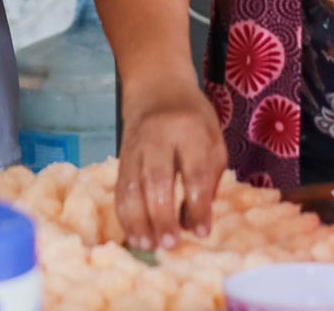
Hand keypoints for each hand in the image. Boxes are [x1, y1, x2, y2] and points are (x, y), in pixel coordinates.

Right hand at [116, 72, 226, 250]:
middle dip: (162, 216)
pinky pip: (120, 189)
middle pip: (157, 180)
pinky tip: (134, 235)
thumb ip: (210, 178)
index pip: (194, 172)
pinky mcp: (121, 158)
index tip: (202, 233)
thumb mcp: (214, 139)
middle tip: (170, 244)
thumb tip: (195, 222)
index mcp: (191, 130)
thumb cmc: (193, 118)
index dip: (198, 205)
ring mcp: (136, 147)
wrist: (156, 88)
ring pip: (132, 186)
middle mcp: (159, 137)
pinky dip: (125, 216)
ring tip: (148, 246)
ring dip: (138, 221)